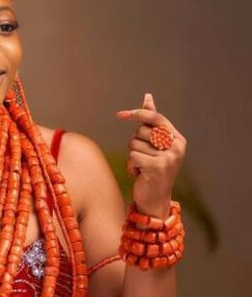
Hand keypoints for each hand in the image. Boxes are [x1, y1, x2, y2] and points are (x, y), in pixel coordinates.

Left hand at [116, 93, 186, 218]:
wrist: (155, 200)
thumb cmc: (152, 170)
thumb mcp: (154, 145)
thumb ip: (152, 122)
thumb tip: (148, 97)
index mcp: (178, 139)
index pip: (155, 117)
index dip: (137, 113)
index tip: (119, 115)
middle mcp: (176, 147)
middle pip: (140, 131)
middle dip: (135, 143)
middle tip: (143, 158)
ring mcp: (168, 157)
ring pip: (134, 144)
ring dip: (132, 157)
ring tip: (142, 168)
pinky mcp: (157, 167)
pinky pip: (132, 156)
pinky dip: (130, 166)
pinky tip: (139, 175)